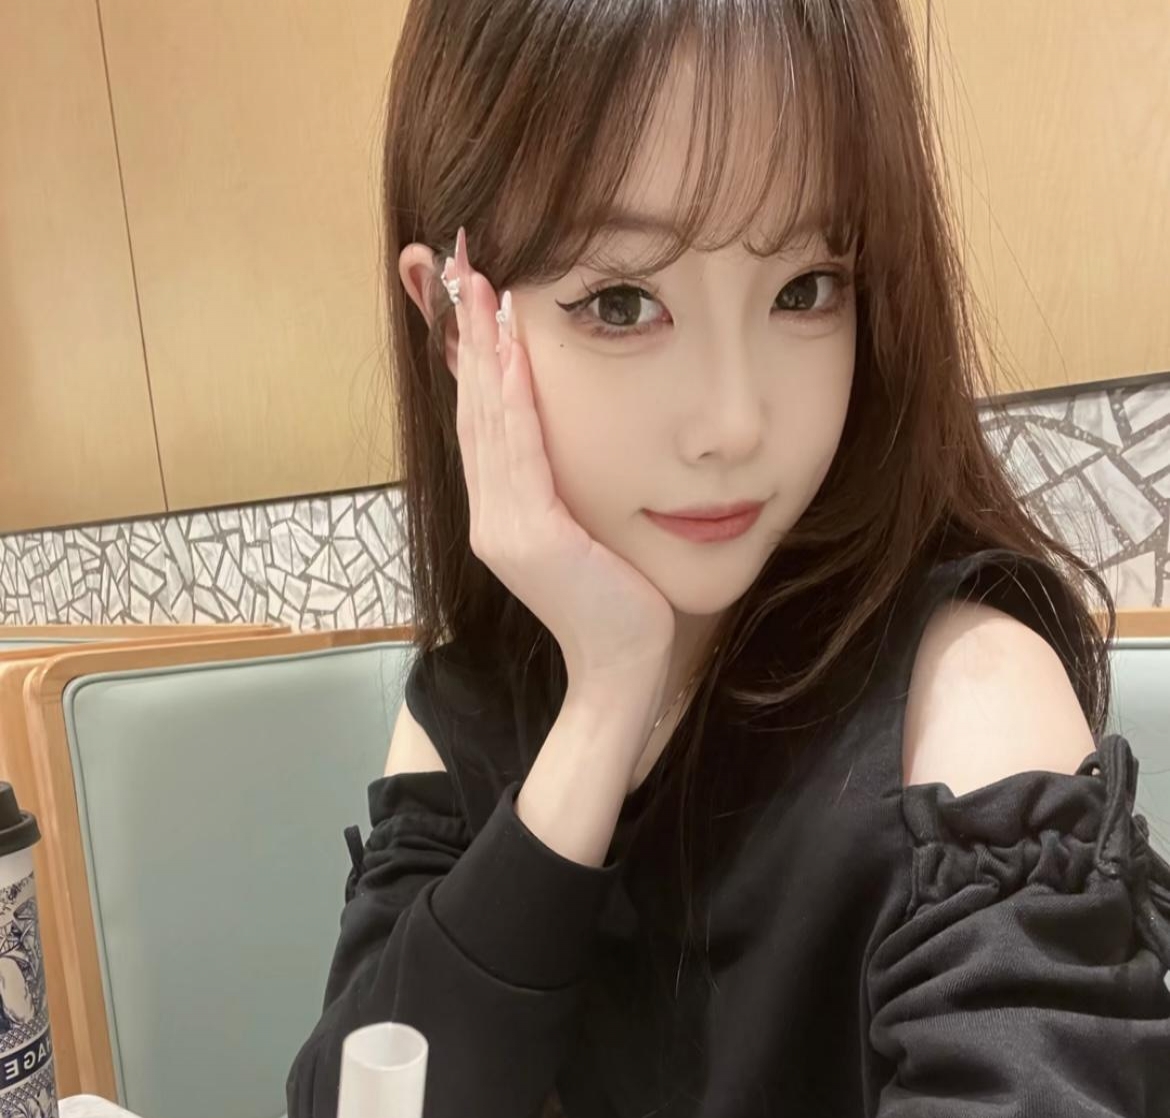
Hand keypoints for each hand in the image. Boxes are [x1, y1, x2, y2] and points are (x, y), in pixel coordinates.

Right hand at [450, 228, 674, 698]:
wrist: (624, 666)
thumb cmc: (622, 600)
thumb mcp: (588, 529)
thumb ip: (566, 484)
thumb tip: (573, 434)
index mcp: (501, 512)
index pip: (484, 419)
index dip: (475, 355)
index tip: (477, 291)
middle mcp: (490, 516)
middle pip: (475, 410)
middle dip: (470, 334)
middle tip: (464, 263)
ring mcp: (503, 526)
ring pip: (488, 421)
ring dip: (485, 350)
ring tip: (482, 287)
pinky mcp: (529, 535)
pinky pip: (517, 452)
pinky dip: (512, 397)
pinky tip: (511, 350)